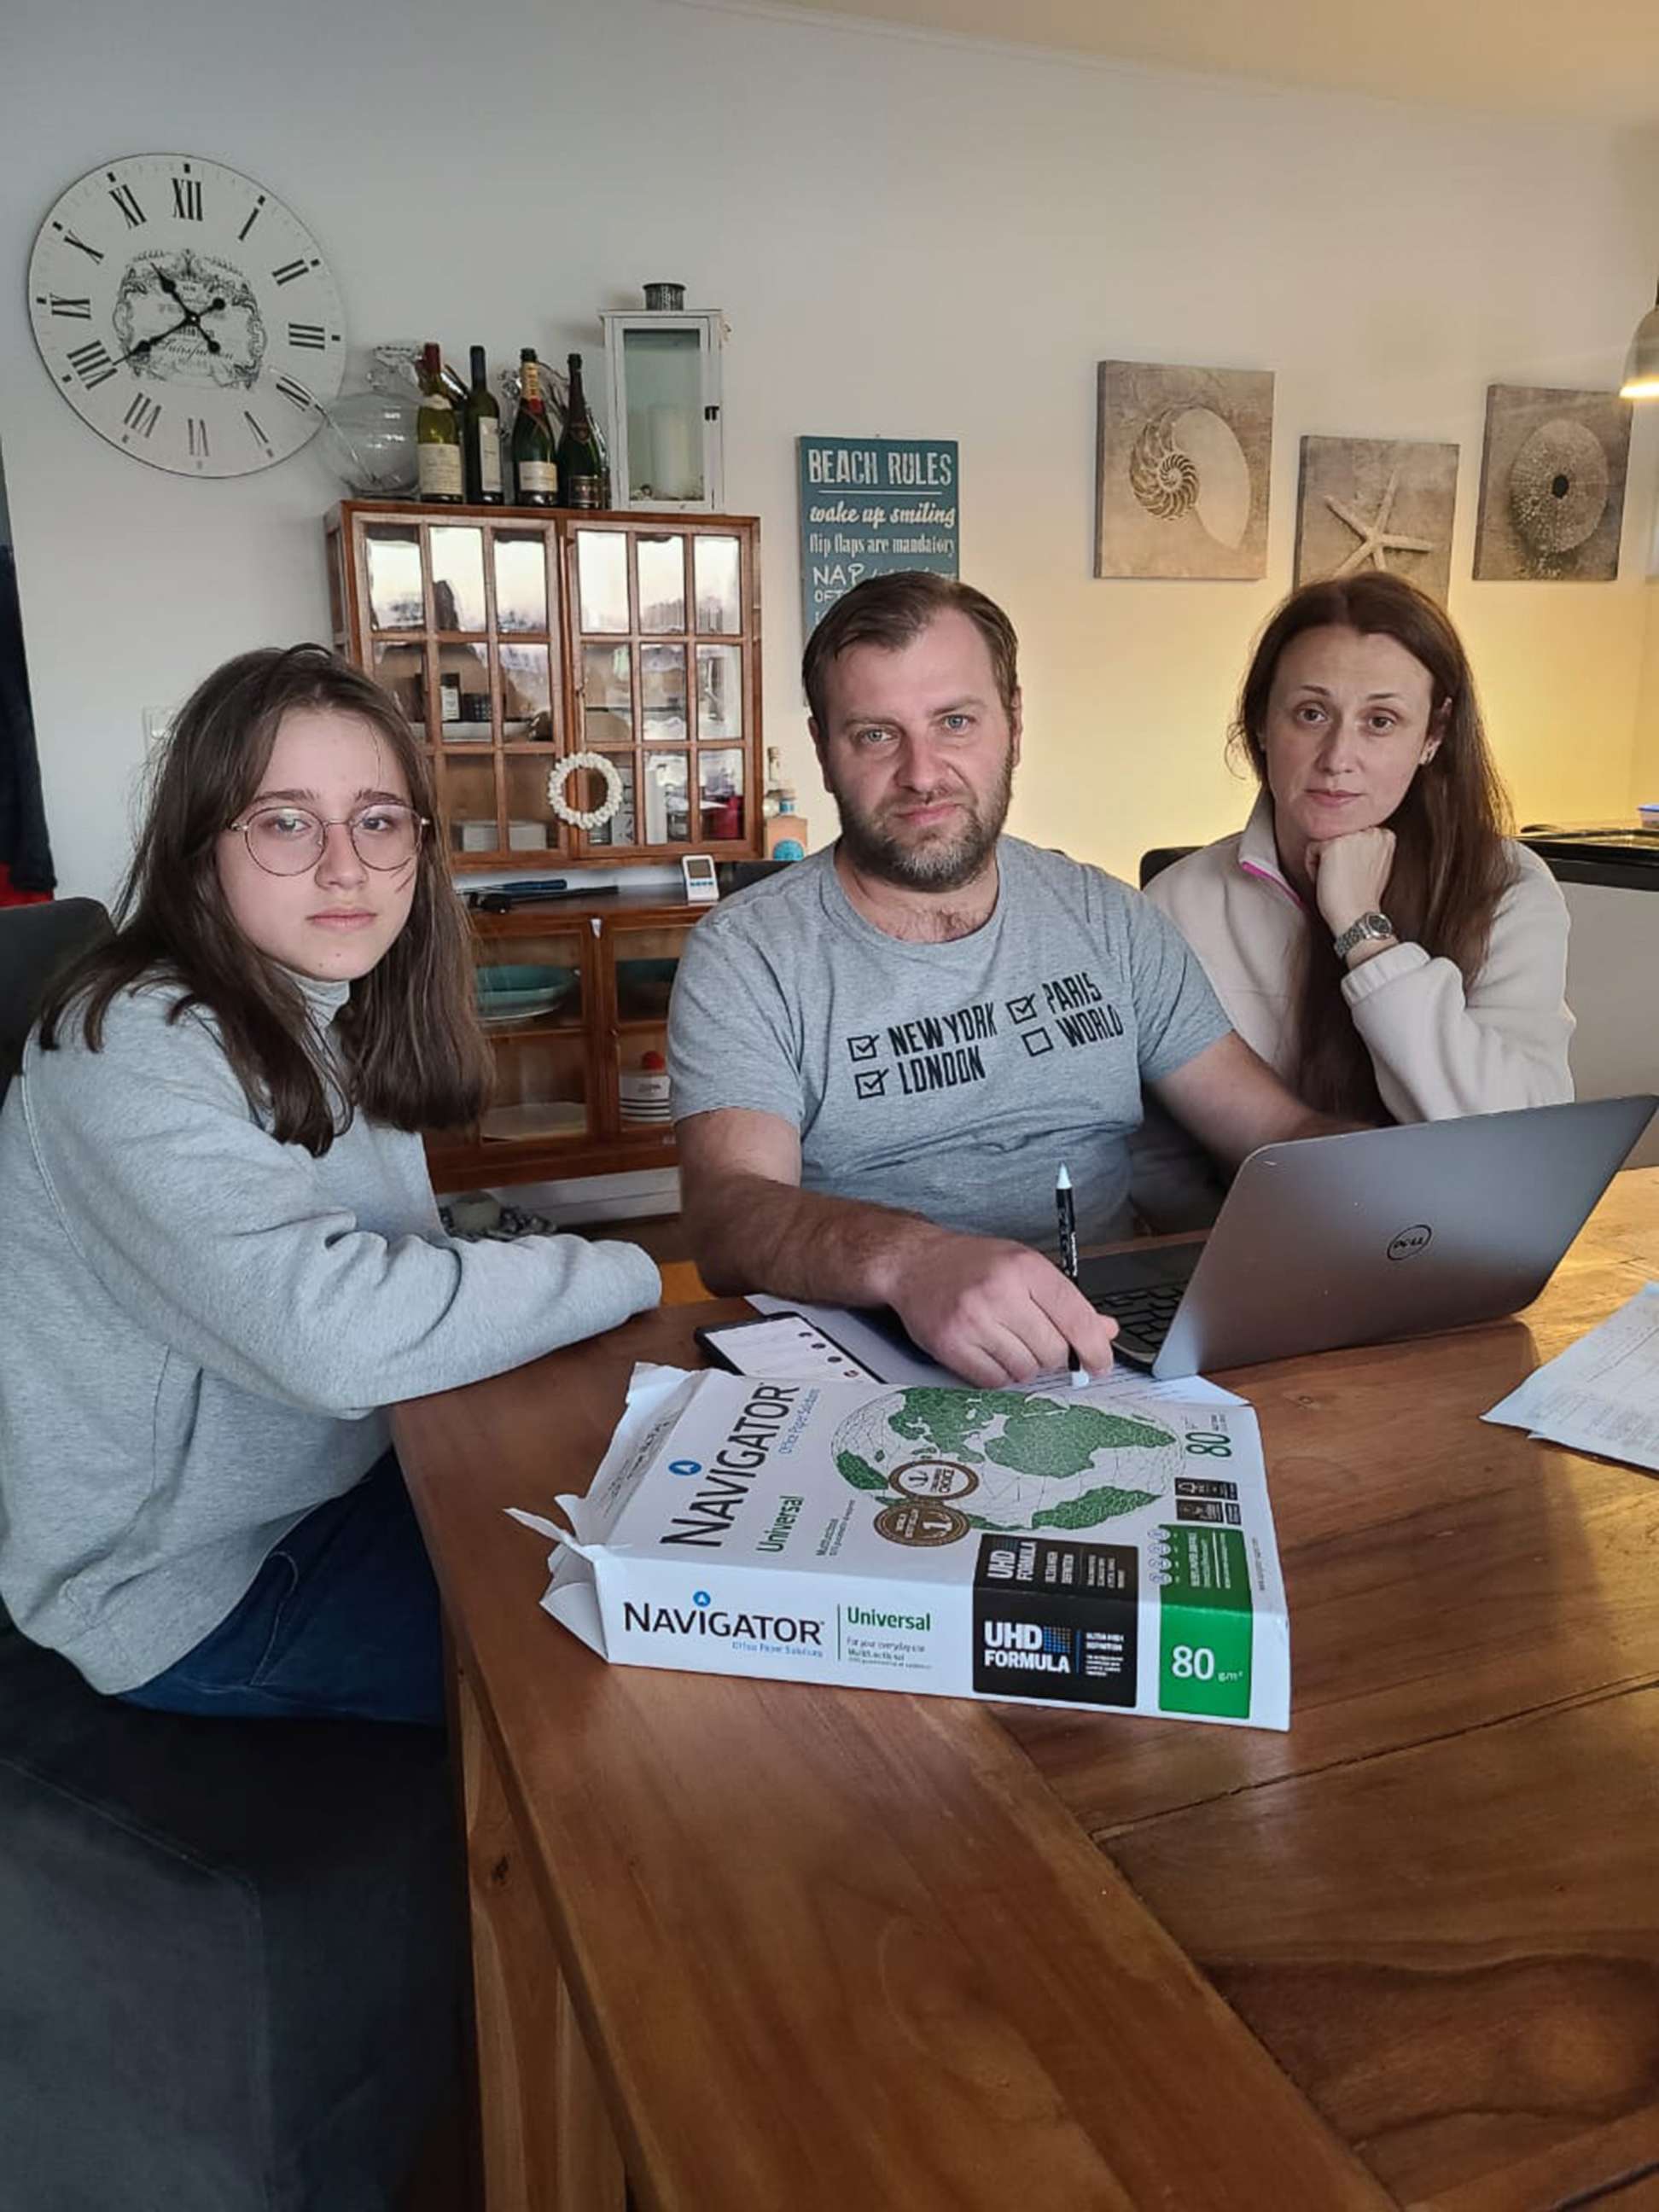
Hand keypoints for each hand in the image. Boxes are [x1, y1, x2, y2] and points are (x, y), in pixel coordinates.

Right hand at [887, 1231, 1117, 1387]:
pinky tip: (990, 1353)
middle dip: (1054, 1356)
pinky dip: (999, 1375)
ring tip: (1008, 1342)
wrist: (914, 1263)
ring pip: (1025, 1370)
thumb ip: (1066, 1301)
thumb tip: (1105, 1331)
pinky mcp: (951, 1345)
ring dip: (1025, 1365)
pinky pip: (994, 1381)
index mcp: (1025, 1268)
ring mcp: (973, 1320)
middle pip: (1053, 1351)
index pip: (1076, 1317)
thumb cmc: (972, 1264)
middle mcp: (999, 1292)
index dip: (1095, 1348)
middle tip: (1039, 1343)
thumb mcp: (1025, 1267)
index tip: (1099, 1363)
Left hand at [1307, 826, 1394, 940]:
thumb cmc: (1364, 896)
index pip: (1353, 836)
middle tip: (1342, 879)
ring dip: (1323, 861)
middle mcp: (1371, 831)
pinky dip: (1312, 866)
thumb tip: (1351, 842)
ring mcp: (1352, 836)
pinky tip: (1326, 881)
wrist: (1358, 914)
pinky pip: (1312, 849)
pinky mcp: (1332, 844)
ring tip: (1335, 880)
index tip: (1350, 874)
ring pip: (1325, 841)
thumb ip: (1368, 848)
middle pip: (1339, 836)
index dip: (1348, 857)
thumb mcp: (1377, 865)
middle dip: (1335, 856)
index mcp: (1385, 835)